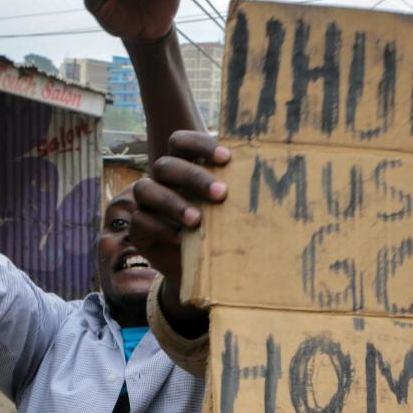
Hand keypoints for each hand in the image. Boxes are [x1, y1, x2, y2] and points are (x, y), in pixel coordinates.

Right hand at [129, 131, 228, 334]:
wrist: (205, 272)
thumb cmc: (222, 230)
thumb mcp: (231, 209)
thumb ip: (240, 190)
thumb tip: (274, 175)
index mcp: (184, 166)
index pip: (181, 141)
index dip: (200, 144)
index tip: (227, 158)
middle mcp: (162, 181)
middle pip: (166, 165)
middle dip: (193, 176)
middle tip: (221, 193)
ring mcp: (146, 204)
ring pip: (146, 188)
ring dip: (173, 202)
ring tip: (198, 220)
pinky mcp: (138, 229)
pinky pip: (140, 221)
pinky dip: (161, 227)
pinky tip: (181, 238)